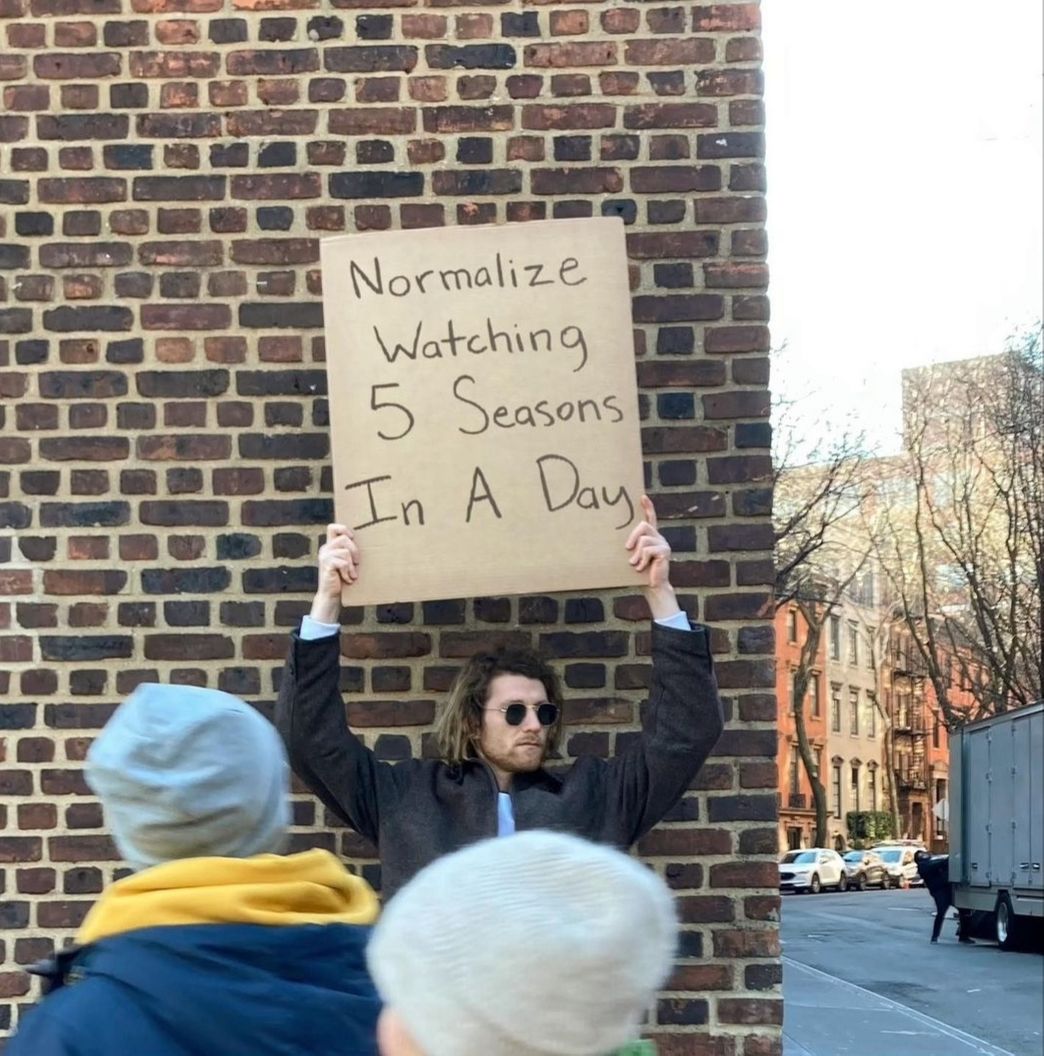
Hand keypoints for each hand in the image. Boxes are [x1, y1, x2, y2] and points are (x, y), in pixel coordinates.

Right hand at [310, 523, 359, 622]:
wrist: (331, 595)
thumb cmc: (342, 578)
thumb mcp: (347, 562)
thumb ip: (350, 552)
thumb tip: (371, 543)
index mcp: (330, 546)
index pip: (333, 527)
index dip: (343, 529)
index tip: (352, 538)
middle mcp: (325, 548)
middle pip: (343, 538)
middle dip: (354, 550)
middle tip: (356, 563)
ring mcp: (324, 556)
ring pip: (345, 552)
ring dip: (351, 565)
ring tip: (352, 574)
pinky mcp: (326, 565)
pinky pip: (342, 563)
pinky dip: (347, 572)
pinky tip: (347, 579)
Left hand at [625, 495, 679, 620]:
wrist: (652, 586)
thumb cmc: (638, 572)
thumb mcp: (632, 555)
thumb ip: (629, 545)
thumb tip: (608, 536)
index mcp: (651, 537)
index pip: (650, 518)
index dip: (647, 507)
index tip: (642, 496)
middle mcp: (658, 537)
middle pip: (643, 525)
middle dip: (632, 536)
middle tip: (626, 549)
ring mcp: (663, 544)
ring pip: (644, 539)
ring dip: (636, 554)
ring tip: (634, 564)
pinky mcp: (665, 551)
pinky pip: (648, 550)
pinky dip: (642, 560)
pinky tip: (641, 568)